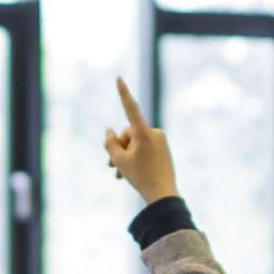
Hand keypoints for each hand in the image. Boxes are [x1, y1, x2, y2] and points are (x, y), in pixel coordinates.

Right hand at [103, 79, 178, 204]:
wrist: (163, 194)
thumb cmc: (140, 177)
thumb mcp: (119, 160)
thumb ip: (110, 143)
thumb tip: (110, 131)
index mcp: (144, 133)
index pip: (130, 109)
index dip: (123, 93)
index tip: (118, 78)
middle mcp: (154, 132)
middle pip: (128, 134)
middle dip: (119, 148)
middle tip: (111, 166)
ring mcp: (160, 140)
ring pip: (135, 143)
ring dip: (125, 156)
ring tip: (118, 174)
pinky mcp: (163, 148)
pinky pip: (144, 148)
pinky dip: (136, 158)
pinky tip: (129, 173)